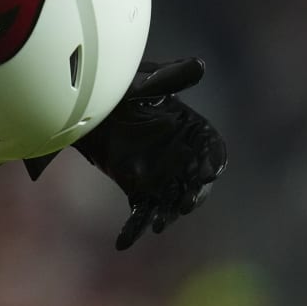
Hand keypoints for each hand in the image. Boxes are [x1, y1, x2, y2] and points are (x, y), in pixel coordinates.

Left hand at [73, 57, 228, 249]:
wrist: (92, 109)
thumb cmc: (124, 91)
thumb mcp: (145, 82)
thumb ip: (170, 78)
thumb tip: (199, 65)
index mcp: (194, 131)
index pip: (214, 150)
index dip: (213, 161)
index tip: (209, 169)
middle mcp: (184, 158)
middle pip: (197, 181)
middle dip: (194, 193)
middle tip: (187, 202)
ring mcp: (164, 177)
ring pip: (172, 200)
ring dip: (168, 213)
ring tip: (159, 223)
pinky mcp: (140, 190)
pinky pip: (142, 212)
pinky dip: (135, 227)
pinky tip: (124, 241)